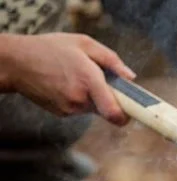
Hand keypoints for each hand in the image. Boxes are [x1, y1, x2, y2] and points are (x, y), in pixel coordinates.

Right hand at [0, 33, 134, 124]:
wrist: (17, 63)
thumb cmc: (52, 49)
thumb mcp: (84, 44)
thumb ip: (111, 60)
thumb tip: (131, 77)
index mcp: (89, 80)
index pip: (114, 112)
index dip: (128, 116)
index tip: (135, 112)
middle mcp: (80, 99)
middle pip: (109, 109)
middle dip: (112, 99)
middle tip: (104, 83)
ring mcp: (70, 109)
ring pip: (95, 109)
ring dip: (95, 98)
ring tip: (78, 78)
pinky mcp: (63, 114)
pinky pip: (82, 109)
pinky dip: (81, 99)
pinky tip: (67, 84)